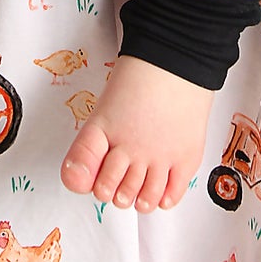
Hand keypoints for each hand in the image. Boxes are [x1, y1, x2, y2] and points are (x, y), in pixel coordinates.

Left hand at [60, 54, 212, 210]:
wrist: (174, 62)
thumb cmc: (137, 79)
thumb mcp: (103, 110)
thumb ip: (88, 149)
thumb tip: (75, 182)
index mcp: (103, 132)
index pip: (85, 175)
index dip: (88, 182)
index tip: (95, 180)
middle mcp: (131, 149)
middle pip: (117, 193)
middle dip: (116, 193)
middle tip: (119, 187)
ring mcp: (160, 156)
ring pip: (145, 198)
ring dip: (139, 199)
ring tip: (138, 194)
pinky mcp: (185, 158)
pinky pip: (173, 194)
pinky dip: (164, 199)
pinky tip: (160, 195)